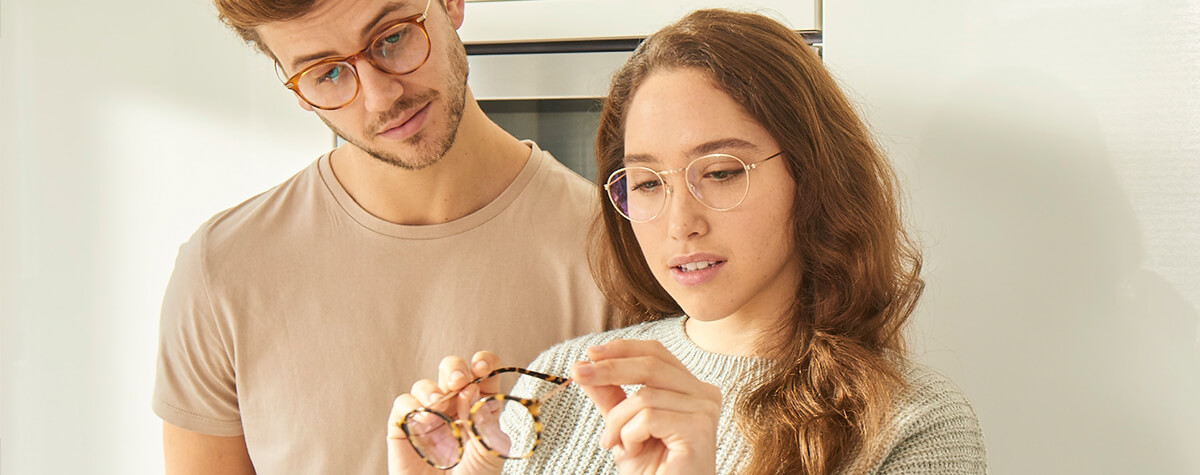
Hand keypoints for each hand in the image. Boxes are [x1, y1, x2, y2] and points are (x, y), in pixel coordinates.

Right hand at [388, 351, 505, 474]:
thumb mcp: (489, 453)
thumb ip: (484, 422)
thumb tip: (472, 391)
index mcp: (480, 408)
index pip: (483, 373)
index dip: (483, 363)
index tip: (482, 366)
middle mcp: (454, 407)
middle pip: (452, 370)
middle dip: (455, 368)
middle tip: (459, 380)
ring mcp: (428, 416)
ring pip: (425, 385)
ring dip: (431, 388)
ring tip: (438, 405)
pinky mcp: (404, 427)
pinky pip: (402, 403)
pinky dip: (411, 405)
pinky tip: (423, 420)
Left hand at [572, 340, 720, 474]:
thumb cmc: (651, 469)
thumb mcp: (622, 425)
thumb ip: (609, 394)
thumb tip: (582, 365)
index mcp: (691, 388)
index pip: (657, 354)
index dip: (622, 349)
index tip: (590, 353)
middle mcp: (705, 394)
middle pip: (651, 364)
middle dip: (609, 369)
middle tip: (578, 374)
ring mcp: (705, 410)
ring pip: (644, 396)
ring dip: (618, 422)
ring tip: (616, 444)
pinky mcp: (699, 428)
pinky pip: (648, 417)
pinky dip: (630, 435)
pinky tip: (634, 451)